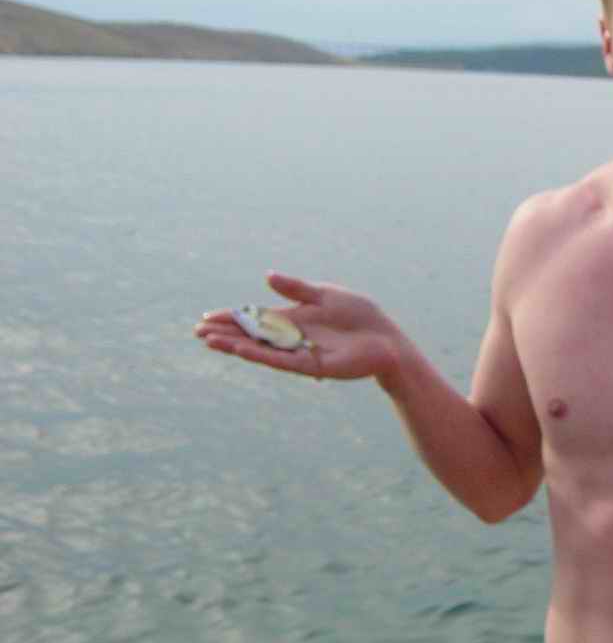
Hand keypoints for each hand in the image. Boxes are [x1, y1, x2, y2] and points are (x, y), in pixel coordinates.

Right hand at [194, 272, 402, 380]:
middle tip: (197, 331)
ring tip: (210, 341)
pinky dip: (260, 354)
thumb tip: (267, 277)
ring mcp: (300, 352)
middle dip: (226, 332)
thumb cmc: (359, 315)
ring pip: (261, 349)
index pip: (255, 318)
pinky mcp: (312, 365)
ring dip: (235, 345)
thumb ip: (296, 289)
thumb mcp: (325, 295)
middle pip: (252, 335)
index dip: (232, 318)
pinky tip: (240, 349)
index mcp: (294, 319)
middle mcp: (292, 337)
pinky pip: (281, 360)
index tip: (207, 316)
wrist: (386, 339)